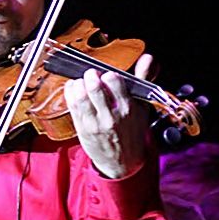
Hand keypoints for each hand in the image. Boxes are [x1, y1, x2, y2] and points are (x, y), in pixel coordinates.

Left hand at [63, 54, 153, 178]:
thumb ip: (142, 80)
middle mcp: (111, 116)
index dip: (107, 75)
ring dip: (78, 83)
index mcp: (127, 108)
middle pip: (95, 88)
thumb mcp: (141, 106)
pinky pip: (72, 105)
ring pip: (80, 96)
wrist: (122, 161)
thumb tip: (148, 58)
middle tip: (91, 74)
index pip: (114, 82)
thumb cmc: (131, 131)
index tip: (106, 75)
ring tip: (82, 82)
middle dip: (90, 75)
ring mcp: (95, 123)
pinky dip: (70, 92)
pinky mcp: (82, 128)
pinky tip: (74, 88)